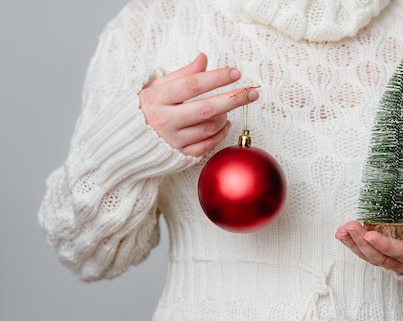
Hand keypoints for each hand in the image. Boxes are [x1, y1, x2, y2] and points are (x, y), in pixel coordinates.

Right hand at [139, 53, 258, 156]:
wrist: (124, 144)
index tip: (235, 73)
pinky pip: (208, 144)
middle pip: (206, 108)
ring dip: (225, 116)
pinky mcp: (179, 155)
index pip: (192, 85)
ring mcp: (173, 140)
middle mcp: (165, 120)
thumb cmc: (144, 110)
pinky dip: (220, 134)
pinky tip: (225, 124)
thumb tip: (204, 59)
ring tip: (229, 107)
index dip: (216, 78)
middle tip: (253, 93)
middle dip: (233, 99)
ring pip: (209, 127)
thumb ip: (182, 74)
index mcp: (157, 98)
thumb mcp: (156, 87)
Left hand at [335, 221, 402, 276]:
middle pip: (381, 257)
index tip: (369, 234)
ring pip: (373, 258)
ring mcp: (398, 264)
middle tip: (348, 227)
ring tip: (341, 231)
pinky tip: (345, 235)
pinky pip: (372, 255)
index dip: (385, 245)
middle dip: (362, 243)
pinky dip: (357, 245)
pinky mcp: (392, 259)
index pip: (402, 253)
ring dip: (355, 244)